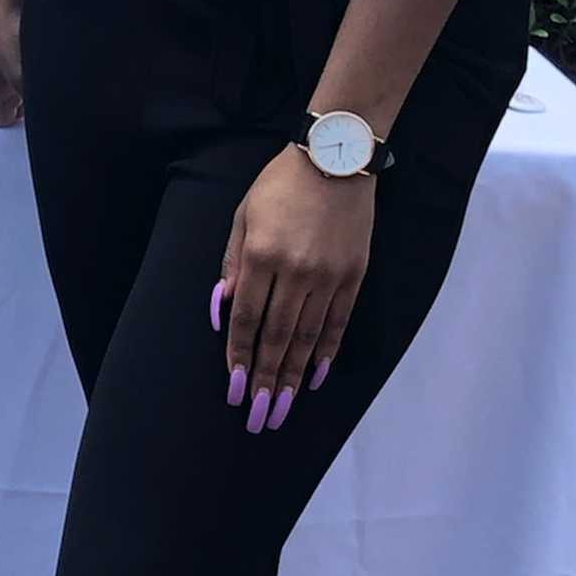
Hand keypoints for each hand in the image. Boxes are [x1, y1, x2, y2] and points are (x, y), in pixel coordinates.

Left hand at [217, 148, 373, 433]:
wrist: (335, 158)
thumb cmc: (280, 185)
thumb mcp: (243, 217)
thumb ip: (231, 265)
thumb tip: (222, 312)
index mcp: (262, 255)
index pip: (247, 320)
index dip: (240, 358)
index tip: (235, 389)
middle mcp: (296, 271)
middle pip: (277, 338)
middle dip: (266, 381)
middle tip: (259, 417)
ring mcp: (328, 275)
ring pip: (307, 337)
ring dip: (293, 377)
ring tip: (283, 408)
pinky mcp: (354, 275)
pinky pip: (337, 323)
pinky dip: (325, 352)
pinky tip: (315, 377)